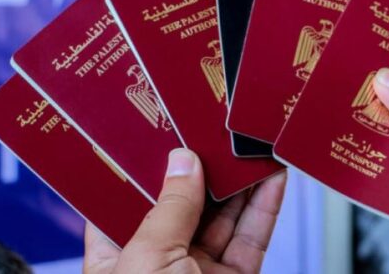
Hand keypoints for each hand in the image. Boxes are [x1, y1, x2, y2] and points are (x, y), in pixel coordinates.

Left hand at [84, 149, 286, 273]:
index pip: (126, 200)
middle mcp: (158, 263)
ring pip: (223, 216)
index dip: (144, 163)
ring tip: (249, 144)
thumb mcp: (148, 261)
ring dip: (239, 180)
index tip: (162, 129)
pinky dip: (265, 206)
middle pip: (182, 202)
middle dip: (202, 165)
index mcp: (117, 258)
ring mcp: (200, 272)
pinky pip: (252, 237)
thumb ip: (169, 209)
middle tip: (217, 129)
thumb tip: (182, 162)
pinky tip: (271, 178)